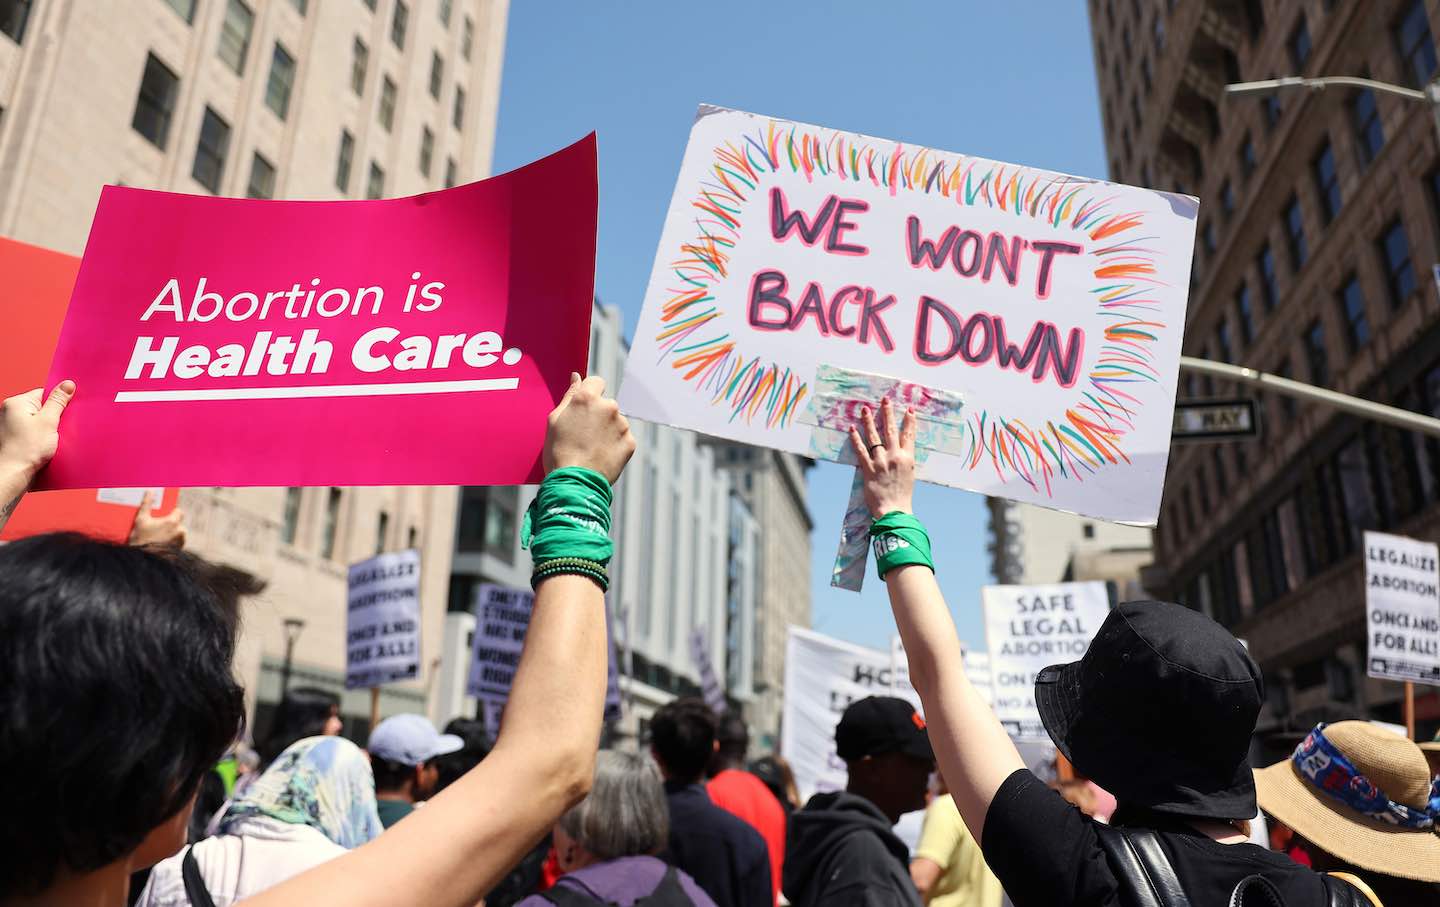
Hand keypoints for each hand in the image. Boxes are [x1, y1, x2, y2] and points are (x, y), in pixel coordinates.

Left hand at [0, 381, 74, 478]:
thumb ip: (58, 402)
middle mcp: (9, 412)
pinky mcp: (13, 438)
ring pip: (37, 421)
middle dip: (54, 416)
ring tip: (52, 439)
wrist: (12, 474)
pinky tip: (46, 446)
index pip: (43, 393)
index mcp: (16, 403)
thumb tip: (67, 384)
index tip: (68, 410)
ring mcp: (10, 426)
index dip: (58, 402)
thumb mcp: (48, 422)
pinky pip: (32, 432)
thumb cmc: (26, 450)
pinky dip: (41, 437)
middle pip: (41, 407)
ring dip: (48, 428)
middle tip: (61, 427)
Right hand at [128, 490, 185, 547]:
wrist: (143, 559)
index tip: (165, 514)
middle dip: (170, 524)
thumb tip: (150, 492)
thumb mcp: (141, 520)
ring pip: (178, 532)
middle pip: (178, 523)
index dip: (172, 512)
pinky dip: (172, 541)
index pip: (179, 511)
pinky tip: (161, 543)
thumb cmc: (141, 539)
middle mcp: (180, 531)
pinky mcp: (179, 550)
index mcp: (173, 522)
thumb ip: (146, 504)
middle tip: (158, 527)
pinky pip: (178, 542)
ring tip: (158, 536)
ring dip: (172, 533)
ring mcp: (181, 541)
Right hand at [544, 373, 635, 483]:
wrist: (574, 482)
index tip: (584, 408)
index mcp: (587, 398)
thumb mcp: (554, 420)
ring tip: (592, 448)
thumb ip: (569, 395)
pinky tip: (601, 455)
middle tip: (584, 434)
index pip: (596, 381)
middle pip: (606, 404)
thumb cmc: (559, 451)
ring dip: (608, 430)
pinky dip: (615, 445)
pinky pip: (623, 438)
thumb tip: (576, 377)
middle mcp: (608, 406)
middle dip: (598, 415)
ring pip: (616, 421)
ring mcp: (622, 425)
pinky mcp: (630, 442)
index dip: (590, 394)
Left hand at [849, 398, 916, 516]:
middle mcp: (895, 456)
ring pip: (875, 437)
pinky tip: (852, 429)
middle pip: (891, 430)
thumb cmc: (903, 496)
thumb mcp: (910, 475)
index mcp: (907, 458)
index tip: (909, 409)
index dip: (909, 421)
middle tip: (885, 399)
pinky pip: (861, 450)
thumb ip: (905, 462)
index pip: (909, 435)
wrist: (894, 510)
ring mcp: (881, 462)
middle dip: (888, 413)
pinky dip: (856, 438)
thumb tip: (901, 452)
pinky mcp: (868, 468)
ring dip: (870, 421)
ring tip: (865, 409)